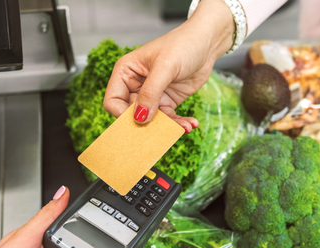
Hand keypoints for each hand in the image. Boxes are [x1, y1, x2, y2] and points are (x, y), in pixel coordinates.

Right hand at [103, 0, 233, 131]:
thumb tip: (139, 118)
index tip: (140, 120)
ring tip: (185, 127)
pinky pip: (168, 119)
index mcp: (126, 72)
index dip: (122, 114)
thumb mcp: (165, 67)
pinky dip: (179, 124)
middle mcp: (136, 85)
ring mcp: (152, 95)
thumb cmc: (183, 44)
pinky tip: (191, 124)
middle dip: (148, 125)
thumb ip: (150, 93)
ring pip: (152, 120)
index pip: (113, 101)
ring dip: (168, 127)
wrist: (206, 43)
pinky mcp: (168, 101)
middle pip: (132, 114)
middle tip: (163, 132)